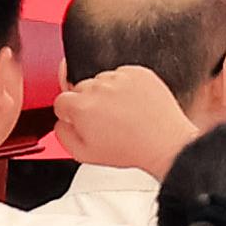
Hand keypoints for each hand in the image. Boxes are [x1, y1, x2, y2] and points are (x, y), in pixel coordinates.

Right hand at [51, 65, 196, 180]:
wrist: (164, 143)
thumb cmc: (128, 149)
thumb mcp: (83, 154)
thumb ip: (62, 134)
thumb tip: (61, 121)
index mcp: (81, 107)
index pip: (61, 101)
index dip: (71, 114)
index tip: (83, 120)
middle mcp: (98, 87)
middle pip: (81, 88)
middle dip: (88, 102)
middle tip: (106, 120)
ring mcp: (119, 77)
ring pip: (102, 80)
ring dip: (107, 93)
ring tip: (123, 113)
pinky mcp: (138, 71)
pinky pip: (123, 74)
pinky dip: (126, 86)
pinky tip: (133, 104)